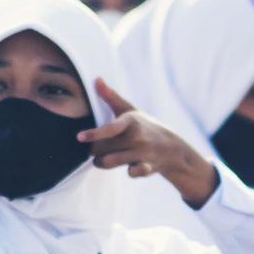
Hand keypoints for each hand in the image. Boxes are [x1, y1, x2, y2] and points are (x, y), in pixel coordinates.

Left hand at [79, 78, 217, 207]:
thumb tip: (96, 79)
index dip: (94, 134)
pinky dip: (129, 171)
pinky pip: (131, 174)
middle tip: (95, 148)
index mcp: (130, 122)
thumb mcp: (130, 110)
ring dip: (101, 162)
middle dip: (93, 150)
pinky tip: (130, 166)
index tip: (80, 137)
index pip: (110, 129)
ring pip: (109, 162)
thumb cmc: (145, 126)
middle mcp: (136, 137)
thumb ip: (111, 97)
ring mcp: (142, 153)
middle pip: (102, 148)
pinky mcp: (147, 167)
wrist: (173, 148)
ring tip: (102, 159)